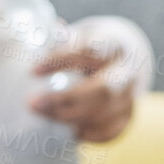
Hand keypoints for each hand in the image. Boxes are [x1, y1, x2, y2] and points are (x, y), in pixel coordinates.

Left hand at [27, 26, 135, 143]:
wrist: (124, 59)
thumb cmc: (91, 48)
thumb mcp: (80, 36)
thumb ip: (62, 38)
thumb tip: (43, 30)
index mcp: (114, 44)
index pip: (89, 51)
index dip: (60, 61)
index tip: (32, 71)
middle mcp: (128, 71)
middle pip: (102, 89)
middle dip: (65, 99)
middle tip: (33, 103)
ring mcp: (131, 96)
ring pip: (104, 112)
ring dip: (70, 117)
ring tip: (44, 114)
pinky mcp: (128, 116)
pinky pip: (111, 130)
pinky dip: (89, 133)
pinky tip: (70, 129)